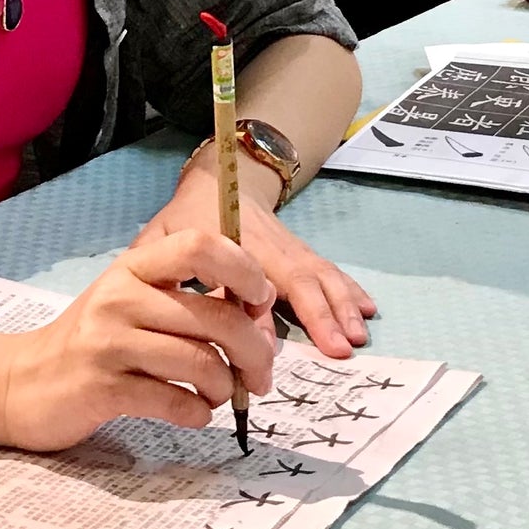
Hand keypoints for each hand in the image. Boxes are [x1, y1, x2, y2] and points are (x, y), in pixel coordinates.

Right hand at [0, 229, 277, 451]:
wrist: (20, 382)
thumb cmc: (91, 341)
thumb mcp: (131, 301)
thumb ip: (184, 299)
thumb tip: (256, 313)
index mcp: (133, 266)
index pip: (200, 246)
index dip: (244, 270)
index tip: (259, 301)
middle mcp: (120, 297)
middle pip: (216, 317)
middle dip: (255, 351)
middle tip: (261, 373)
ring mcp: (109, 343)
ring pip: (202, 363)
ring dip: (225, 387)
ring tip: (217, 394)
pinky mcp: (103, 388)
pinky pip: (176, 402)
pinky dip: (198, 413)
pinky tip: (193, 412)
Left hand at [132, 155, 376, 359]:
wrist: (221, 178)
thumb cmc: (188, 216)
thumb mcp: (162, 236)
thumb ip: (161, 270)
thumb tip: (171, 315)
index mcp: (231, 246)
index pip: (248, 285)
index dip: (258, 318)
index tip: (267, 350)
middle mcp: (268, 247)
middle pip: (297, 280)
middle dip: (320, 315)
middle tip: (339, 349)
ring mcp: (289, 248)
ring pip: (319, 274)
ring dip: (341, 305)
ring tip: (357, 337)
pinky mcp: (300, 250)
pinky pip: (328, 269)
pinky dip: (350, 289)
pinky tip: (368, 308)